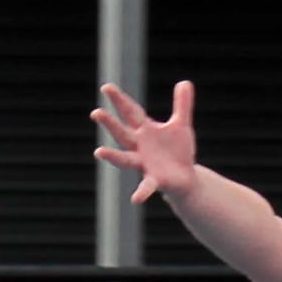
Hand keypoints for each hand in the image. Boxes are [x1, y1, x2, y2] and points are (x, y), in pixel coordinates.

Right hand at [92, 80, 198, 204]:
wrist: (186, 177)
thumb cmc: (178, 150)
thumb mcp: (181, 126)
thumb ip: (182, 105)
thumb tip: (185, 82)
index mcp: (144, 131)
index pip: (130, 112)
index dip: (119, 100)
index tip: (106, 87)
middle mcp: (139, 147)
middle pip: (121, 133)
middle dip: (110, 124)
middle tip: (96, 113)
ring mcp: (144, 164)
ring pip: (125, 159)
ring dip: (112, 156)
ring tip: (98, 152)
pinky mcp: (154, 180)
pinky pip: (146, 186)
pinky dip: (141, 192)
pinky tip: (135, 199)